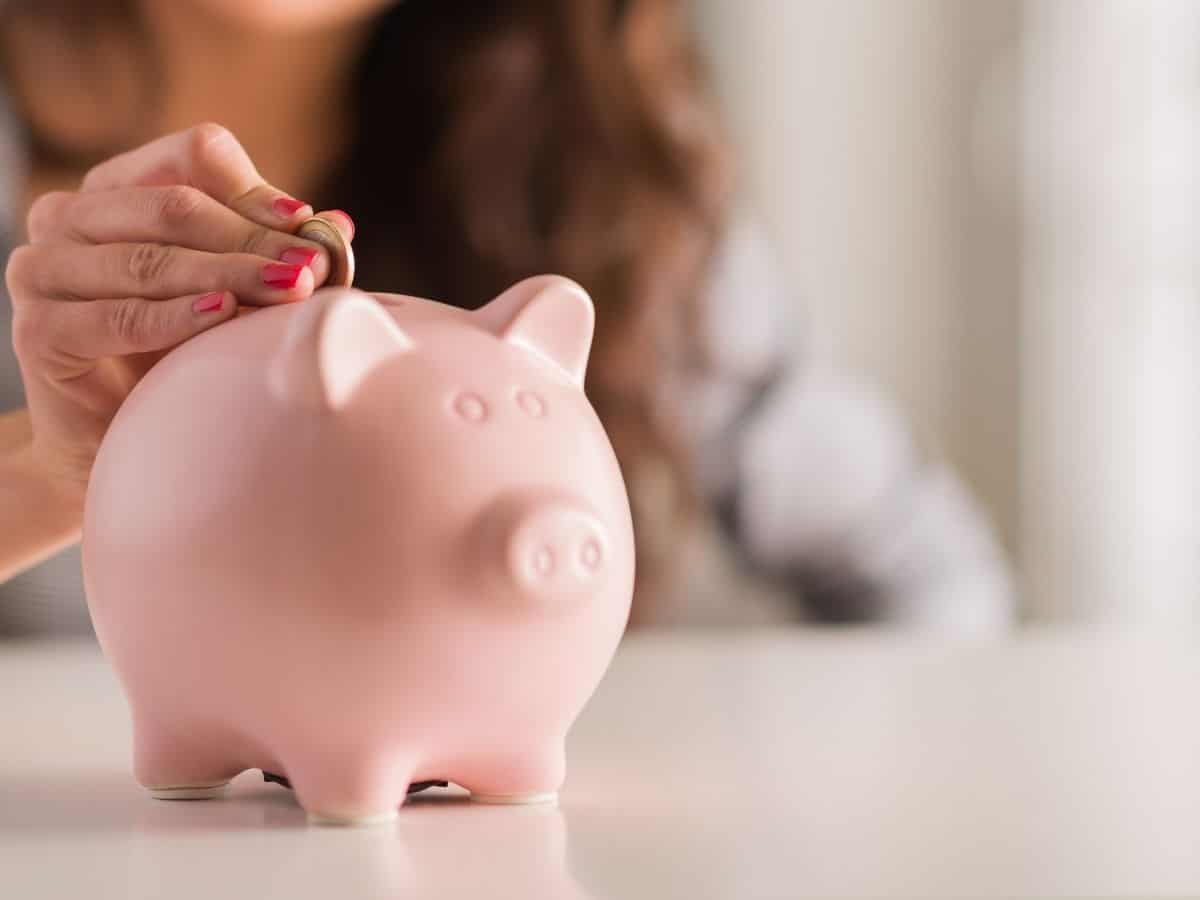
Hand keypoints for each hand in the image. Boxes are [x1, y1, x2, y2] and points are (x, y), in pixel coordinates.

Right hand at [5, 123, 353, 506]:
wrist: (117, 436)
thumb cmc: (177, 355)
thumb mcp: (231, 293)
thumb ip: (272, 253)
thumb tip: (337, 225)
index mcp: (117, 189)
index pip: (190, 158)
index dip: (254, 192)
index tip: (306, 229)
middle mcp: (70, 217)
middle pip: (176, 205)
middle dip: (253, 239)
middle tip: (311, 270)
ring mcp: (44, 270)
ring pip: (151, 259)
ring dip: (228, 275)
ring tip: (289, 291)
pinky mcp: (39, 330)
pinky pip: (119, 317)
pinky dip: (176, 317)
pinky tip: (221, 315)